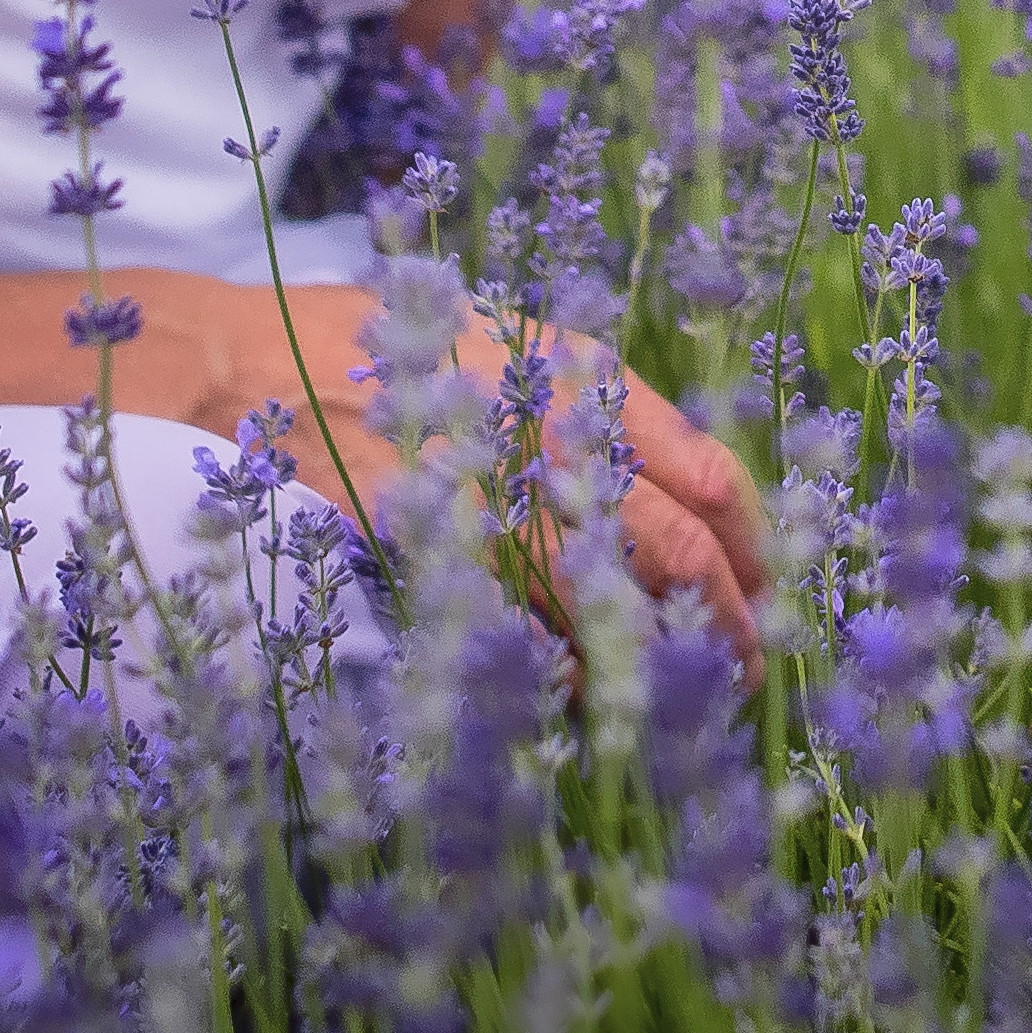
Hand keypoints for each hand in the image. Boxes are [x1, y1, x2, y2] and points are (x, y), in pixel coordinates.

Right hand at [215, 277, 772, 653]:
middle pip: (679, 547)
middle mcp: (554, 437)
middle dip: (726, 617)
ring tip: (680, 691)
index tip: (772, 589)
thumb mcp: (509, 340)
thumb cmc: (392, 345)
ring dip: (655, 657)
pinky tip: (582, 688)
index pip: (710, 470)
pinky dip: (563, 668)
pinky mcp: (436, 557)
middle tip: (745, 664)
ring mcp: (494, 502)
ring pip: (610, 601)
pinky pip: (524, 632)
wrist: (260, 367)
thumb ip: (591, 403)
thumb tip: (677, 479)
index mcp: (587, 378)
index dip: (755, 543)